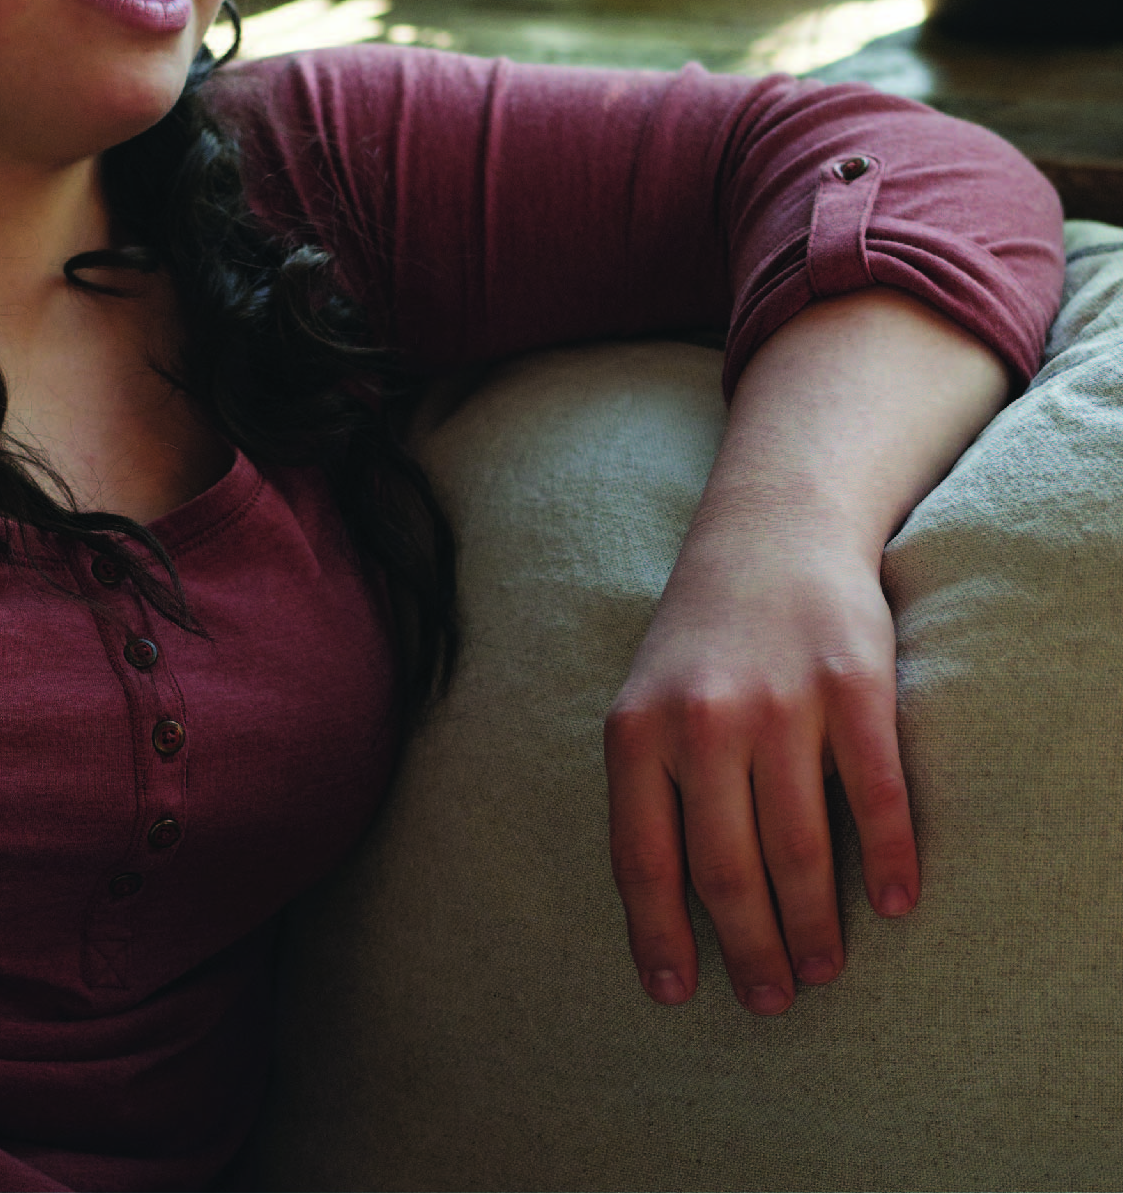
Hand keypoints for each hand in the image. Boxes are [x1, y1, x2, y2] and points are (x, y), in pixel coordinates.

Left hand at [603, 515, 918, 1016]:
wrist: (770, 533)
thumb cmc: (700, 636)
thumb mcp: (646, 700)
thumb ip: (648, 785)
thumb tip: (661, 905)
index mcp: (637, 731)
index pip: (642, 860)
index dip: (659, 936)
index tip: (675, 994)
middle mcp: (702, 721)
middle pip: (725, 870)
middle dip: (750, 948)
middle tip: (770, 996)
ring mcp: (780, 704)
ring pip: (798, 849)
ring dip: (814, 924)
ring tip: (822, 966)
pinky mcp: (854, 689)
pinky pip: (876, 798)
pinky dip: (888, 860)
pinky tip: (892, 902)